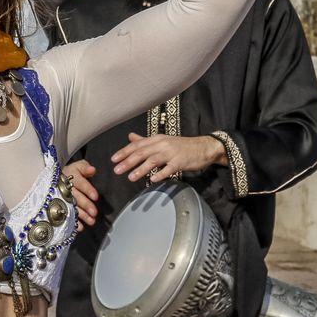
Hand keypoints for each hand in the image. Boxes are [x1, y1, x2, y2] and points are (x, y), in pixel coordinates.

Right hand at [61, 159, 98, 229]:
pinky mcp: (59, 207)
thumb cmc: (71, 173)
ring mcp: (60, 198)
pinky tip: (80, 227)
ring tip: (91, 221)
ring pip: (71, 207)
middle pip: (75, 197)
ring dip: (81, 215)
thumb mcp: (78, 166)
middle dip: (85, 205)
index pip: (80, 183)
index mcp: (69, 176)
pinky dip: (73, 222)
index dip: (88, 189)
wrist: (55, 179)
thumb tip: (92, 170)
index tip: (96, 197)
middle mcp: (64, 188)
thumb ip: (85, 168)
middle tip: (94, 213)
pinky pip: (65, 215)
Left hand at [111, 133, 225, 182]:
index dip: (124, 152)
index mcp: (156, 139)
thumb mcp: (162, 140)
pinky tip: (152, 180)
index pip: (137, 145)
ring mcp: (172, 153)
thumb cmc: (181, 145)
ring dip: (140, 169)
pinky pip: (169, 168)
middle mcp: (162, 144)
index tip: (113, 160)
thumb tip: (129, 136)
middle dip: (128, 162)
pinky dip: (160, 174)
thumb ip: (145, 140)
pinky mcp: (181, 162)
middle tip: (117, 170)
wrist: (203, 147)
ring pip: (153, 160)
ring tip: (130, 177)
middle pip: (142, 153)